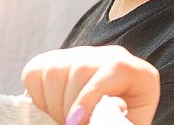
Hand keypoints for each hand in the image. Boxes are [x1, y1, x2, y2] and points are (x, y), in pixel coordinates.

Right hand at [23, 46, 159, 124]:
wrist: (104, 123)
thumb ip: (115, 120)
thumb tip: (102, 110)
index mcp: (137, 73)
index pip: (115, 68)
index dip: (92, 96)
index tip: (75, 123)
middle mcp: (109, 56)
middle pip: (81, 68)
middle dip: (70, 105)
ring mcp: (81, 54)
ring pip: (55, 70)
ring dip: (53, 104)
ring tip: (63, 120)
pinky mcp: (55, 59)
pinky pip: (36, 72)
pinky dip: (39, 97)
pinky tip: (53, 109)